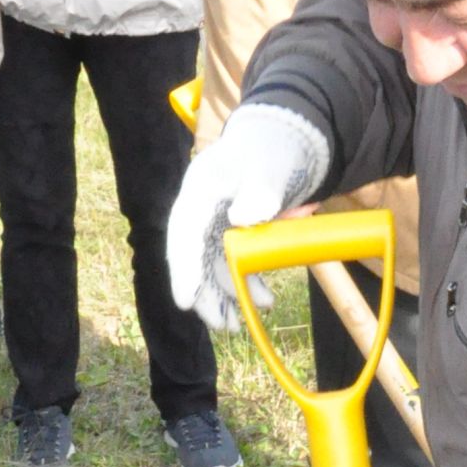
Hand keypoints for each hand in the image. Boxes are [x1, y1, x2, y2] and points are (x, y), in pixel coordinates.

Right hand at [165, 100, 331, 329]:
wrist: (282, 140)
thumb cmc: (270, 150)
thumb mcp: (267, 165)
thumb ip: (260, 189)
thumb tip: (243, 217)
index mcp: (199, 189)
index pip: (184, 234)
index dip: (183, 270)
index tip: (184, 301)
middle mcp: (201, 210)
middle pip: (194, 258)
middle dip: (206, 295)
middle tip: (223, 326)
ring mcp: (216, 222)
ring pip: (214, 266)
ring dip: (227, 296)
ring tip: (241, 325)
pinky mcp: (233, 232)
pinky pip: (234, 263)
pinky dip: (246, 283)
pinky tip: (264, 300)